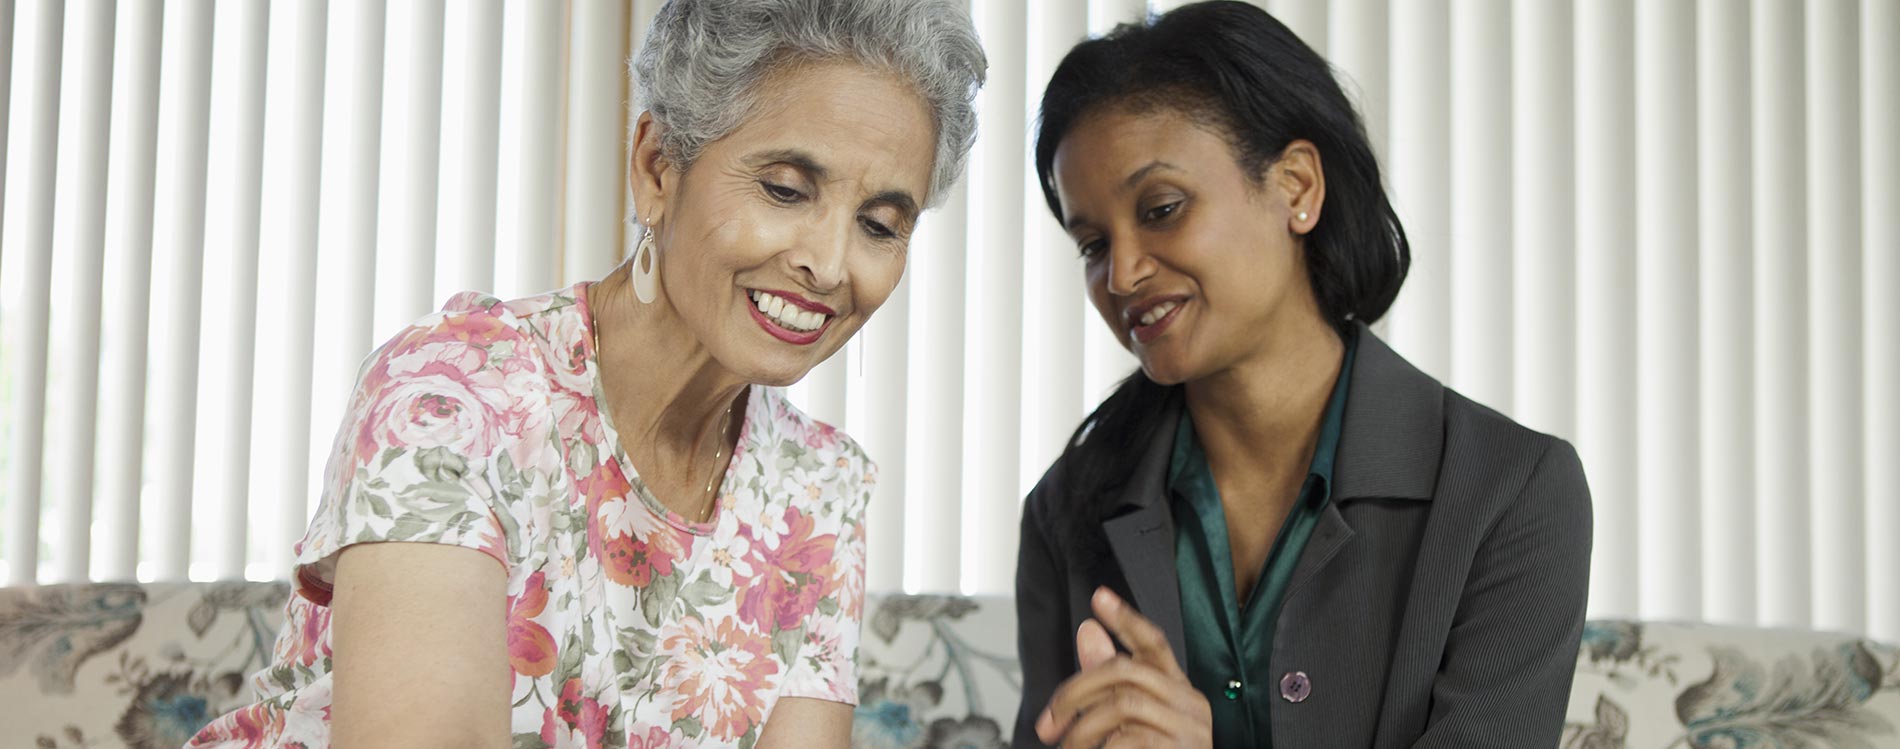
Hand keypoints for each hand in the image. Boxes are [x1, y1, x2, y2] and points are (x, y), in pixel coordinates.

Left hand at [1034, 587, 1212, 747]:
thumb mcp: (1130, 720)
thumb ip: (1109, 681)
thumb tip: (1087, 630)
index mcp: (1176, 689)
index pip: (1154, 642)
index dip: (1126, 619)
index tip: (1099, 598)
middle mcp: (1189, 702)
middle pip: (1125, 670)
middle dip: (1075, 692)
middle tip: (1049, 724)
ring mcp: (1189, 728)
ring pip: (1122, 703)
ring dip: (1082, 728)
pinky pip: (1129, 738)